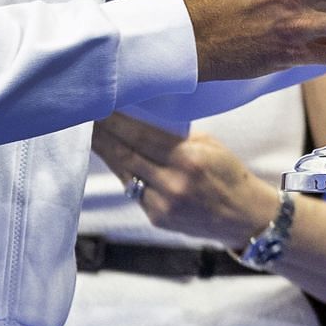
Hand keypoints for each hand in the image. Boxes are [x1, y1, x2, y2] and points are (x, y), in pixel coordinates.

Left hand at [91, 114, 277, 247]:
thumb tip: (142, 118)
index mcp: (188, 159)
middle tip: (83, 117)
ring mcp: (162, 204)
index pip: (142, 135)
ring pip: (125, 173)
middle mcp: (173, 183)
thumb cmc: (229, 173)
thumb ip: (176, 135)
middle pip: (126, 154)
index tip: (99, 107)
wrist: (242, 216)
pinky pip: (134, 191)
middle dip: (102, 135)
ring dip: (107, 154)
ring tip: (92, 135)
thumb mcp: (210, 145)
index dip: (116, 122)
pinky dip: (125, 173)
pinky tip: (117, 159)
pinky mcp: (157, 218)